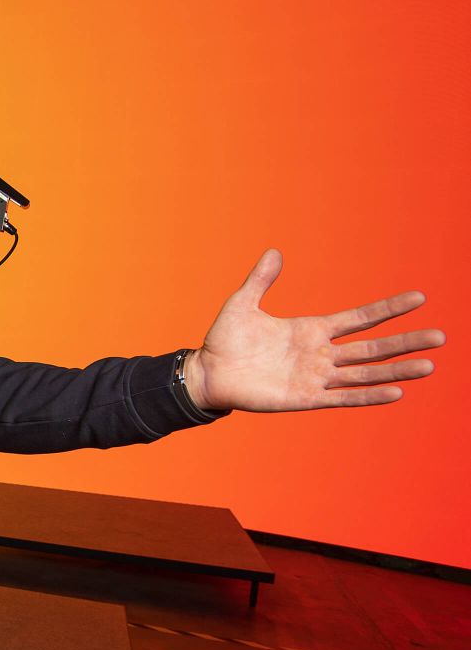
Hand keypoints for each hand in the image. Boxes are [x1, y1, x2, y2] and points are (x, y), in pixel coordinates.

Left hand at [185, 250, 444, 412]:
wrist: (208, 373)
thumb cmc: (225, 340)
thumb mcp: (243, 303)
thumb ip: (261, 280)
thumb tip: (275, 251)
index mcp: (311, 330)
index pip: (359, 318)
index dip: (387, 308)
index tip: (419, 298)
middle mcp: (320, 354)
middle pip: (372, 347)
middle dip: (405, 341)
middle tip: (441, 337)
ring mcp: (315, 377)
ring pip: (365, 373)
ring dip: (396, 370)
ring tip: (429, 365)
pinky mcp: (305, 398)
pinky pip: (342, 397)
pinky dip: (368, 395)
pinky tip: (395, 392)